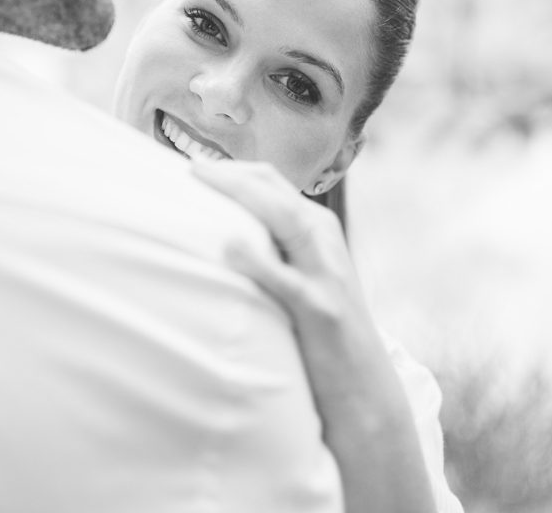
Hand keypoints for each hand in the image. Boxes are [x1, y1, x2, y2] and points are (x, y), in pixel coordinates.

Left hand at [189, 158, 386, 401]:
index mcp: (318, 229)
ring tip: (200, 183)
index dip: (232, 170)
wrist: (363, 385)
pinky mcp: (320, 310)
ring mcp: (325, 274)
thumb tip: (222, 231)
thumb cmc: (322, 332)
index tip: (193, 166)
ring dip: (240, 195)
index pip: (272, 182)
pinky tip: (229, 247)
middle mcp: (324, 240)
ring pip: (284, 218)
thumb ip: (274, 250)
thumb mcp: (302, 277)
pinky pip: (286, 279)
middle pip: (275, 189)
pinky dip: (257, 259)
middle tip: (188, 168)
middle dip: (230, 174)